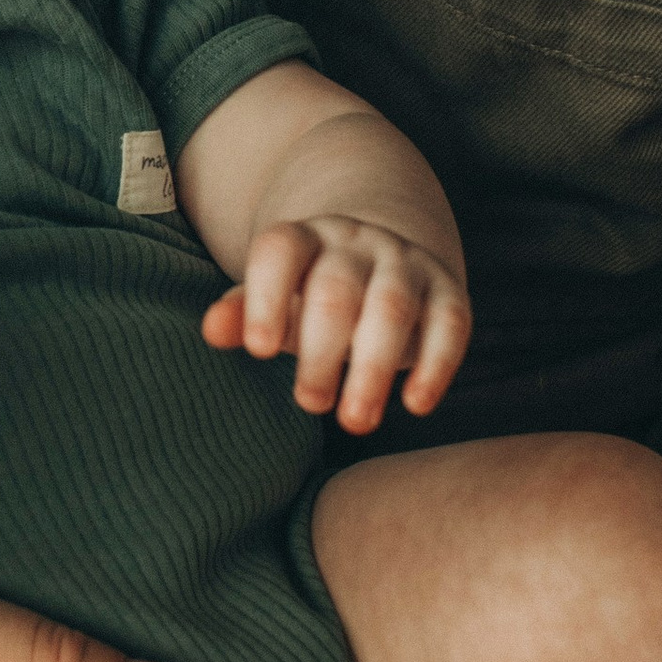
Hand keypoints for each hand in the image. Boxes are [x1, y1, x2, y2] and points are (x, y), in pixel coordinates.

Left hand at [204, 214, 470, 430]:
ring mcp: (405, 263)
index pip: (280, 251)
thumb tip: (211, 329)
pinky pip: (449, 322)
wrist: (381, 258)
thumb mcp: (275, 302)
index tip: (257, 350)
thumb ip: (243, 315)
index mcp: (304, 239)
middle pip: (336, 289)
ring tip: (356, 422)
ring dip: (374, 367)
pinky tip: (415, 405)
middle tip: (310, 404)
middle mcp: (356, 242)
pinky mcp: (448, 290)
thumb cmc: (311, 296)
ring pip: (392, 306)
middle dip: (322, 351)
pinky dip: (436, 364)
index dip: (266, 297)